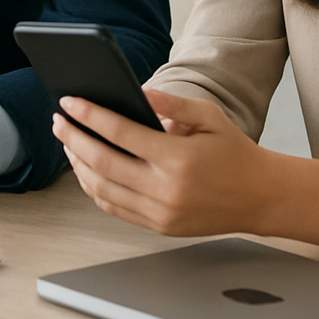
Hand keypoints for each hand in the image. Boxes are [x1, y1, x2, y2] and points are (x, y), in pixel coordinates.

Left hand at [53, 88, 266, 236]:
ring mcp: (161, 213)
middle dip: (74, 139)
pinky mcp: (160, 227)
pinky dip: (95, 189)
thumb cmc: (234, 152)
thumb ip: (170, 102)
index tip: (69, 103)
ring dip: (79, 165)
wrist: (260, 197)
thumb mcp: (208, 116)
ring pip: (103, 190)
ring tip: (69, 144)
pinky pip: (115, 209)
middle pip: (103, 163)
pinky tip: (87, 170)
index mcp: (178, 158)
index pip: (120, 133)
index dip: (89, 116)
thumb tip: (135, 91)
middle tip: (58, 122)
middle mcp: (166, 190)